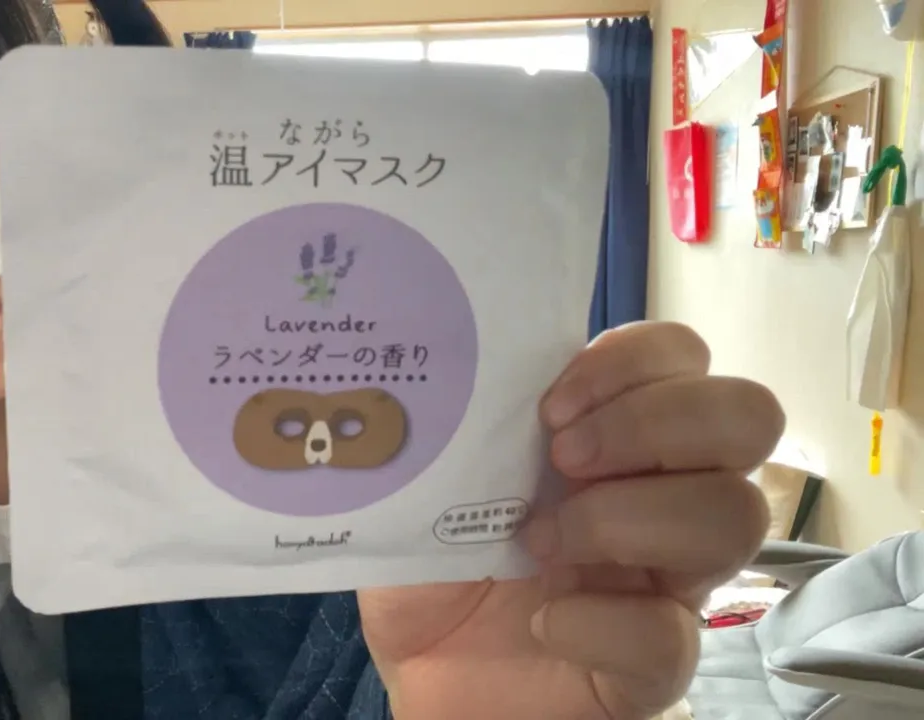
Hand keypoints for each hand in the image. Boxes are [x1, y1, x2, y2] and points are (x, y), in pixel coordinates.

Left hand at [358, 322, 781, 719]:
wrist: (419, 674)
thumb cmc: (432, 563)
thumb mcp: (429, 472)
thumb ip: (462, 415)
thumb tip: (466, 358)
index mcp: (613, 436)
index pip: (682, 355)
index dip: (634, 360)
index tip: (549, 404)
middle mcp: (663, 496)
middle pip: (748, 416)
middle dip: (654, 423)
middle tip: (562, 458)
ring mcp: (670, 581)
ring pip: (736, 517)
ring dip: (626, 517)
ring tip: (540, 542)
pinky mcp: (653, 667)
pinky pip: (672, 637)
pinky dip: (600, 624)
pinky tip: (544, 624)